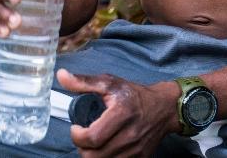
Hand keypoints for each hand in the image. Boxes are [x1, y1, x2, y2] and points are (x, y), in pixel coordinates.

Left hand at [57, 69, 180, 156]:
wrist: (165, 107)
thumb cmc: (135, 95)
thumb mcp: (110, 83)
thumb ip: (84, 81)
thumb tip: (61, 76)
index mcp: (122, 114)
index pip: (92, 138)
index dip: (77, 136)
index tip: (76, 128)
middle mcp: (130, 134)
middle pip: (94, 156)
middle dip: (82, 148)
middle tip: (84, 137)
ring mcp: (136, 149)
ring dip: (93, 155)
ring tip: (94, 143)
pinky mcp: (140, 157)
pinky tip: (105, 148)